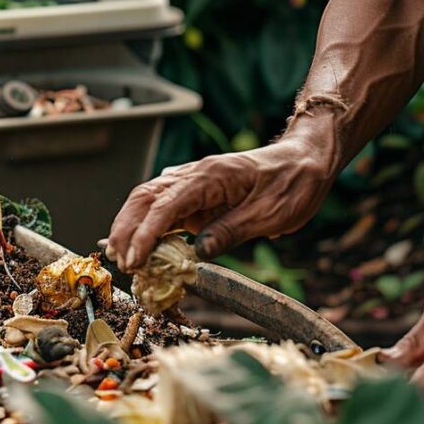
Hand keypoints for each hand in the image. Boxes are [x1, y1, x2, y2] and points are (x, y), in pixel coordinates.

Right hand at [106, 117, 339, 270]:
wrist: (304, 162)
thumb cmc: (291, 184)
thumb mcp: (268, 214)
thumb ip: (229, 232)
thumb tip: (196, 254)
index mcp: (210, 176)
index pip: (166, 205)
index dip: (146, 233)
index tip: (135, 259)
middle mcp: (193, 175)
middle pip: (144, 198)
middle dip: (126, 229)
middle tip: (119, 261)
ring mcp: (191, 183)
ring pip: (146, 200)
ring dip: (130, 227)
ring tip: (121, 256)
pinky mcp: (194, 194)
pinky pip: (161, 208)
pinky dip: (145, 226)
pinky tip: (137, 245)